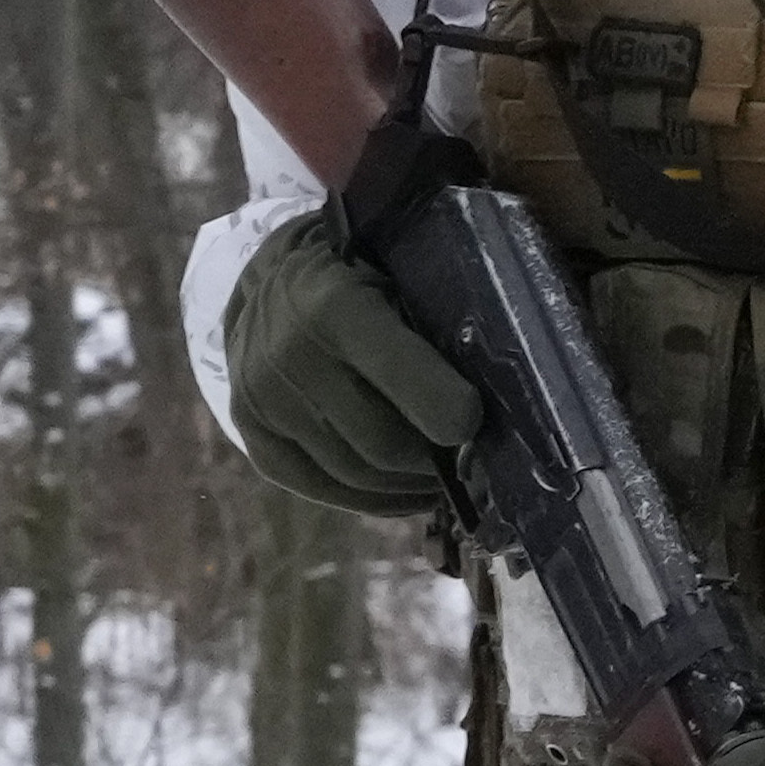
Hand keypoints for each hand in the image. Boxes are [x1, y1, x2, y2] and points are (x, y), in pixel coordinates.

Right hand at [217, 218, 480, 518]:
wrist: (273, 279)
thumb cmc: (361, 267)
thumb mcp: (401, 265)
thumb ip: (442, 313)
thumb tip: (508, 381)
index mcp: (335, 305)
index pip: (399, 374)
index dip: (448, 410)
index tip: (477, 424)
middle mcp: (291, 357)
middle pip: (383, 444)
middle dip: (437, 461)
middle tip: (474, 460)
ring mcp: (264, 403)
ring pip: (357, 476)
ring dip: (411, 486)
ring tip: (445, 476)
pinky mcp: (256, 439)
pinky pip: (324, 489)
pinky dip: (374, 499)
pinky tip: (406, 490)